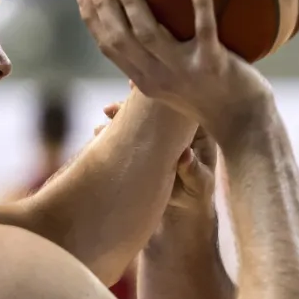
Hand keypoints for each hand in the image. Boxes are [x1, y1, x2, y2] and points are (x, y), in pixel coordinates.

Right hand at [76, 0, 271, 139]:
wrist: (243, 122)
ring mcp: (185, 71)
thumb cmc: (210, 98)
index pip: (110, 48)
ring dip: (132, 2)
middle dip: (104, 5)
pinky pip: (205, 29)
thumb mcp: (172, 85)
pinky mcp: (214, 64)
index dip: (92, 20)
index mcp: (146, 81)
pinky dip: (201, 2)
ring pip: (149, 33)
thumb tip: (139, 30)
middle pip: (121, 38)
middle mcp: (160, 77)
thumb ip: (153, 62)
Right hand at [96, 100, 216, 213]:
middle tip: (111, 108)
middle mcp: (172, 129)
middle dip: (131, 106)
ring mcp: (155, 138)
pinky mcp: (141, 149)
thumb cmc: (197, 192)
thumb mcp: (200, 184)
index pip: (177, 107)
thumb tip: (184, 154)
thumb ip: (194, 171)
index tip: (143, 91)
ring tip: (103, 121)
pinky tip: (98, 134)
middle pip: (151, 110)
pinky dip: (112, 134)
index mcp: (194, 130)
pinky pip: (126, 138)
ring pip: (136, 121)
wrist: (182, 207)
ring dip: (118, 118)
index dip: (162, 97)